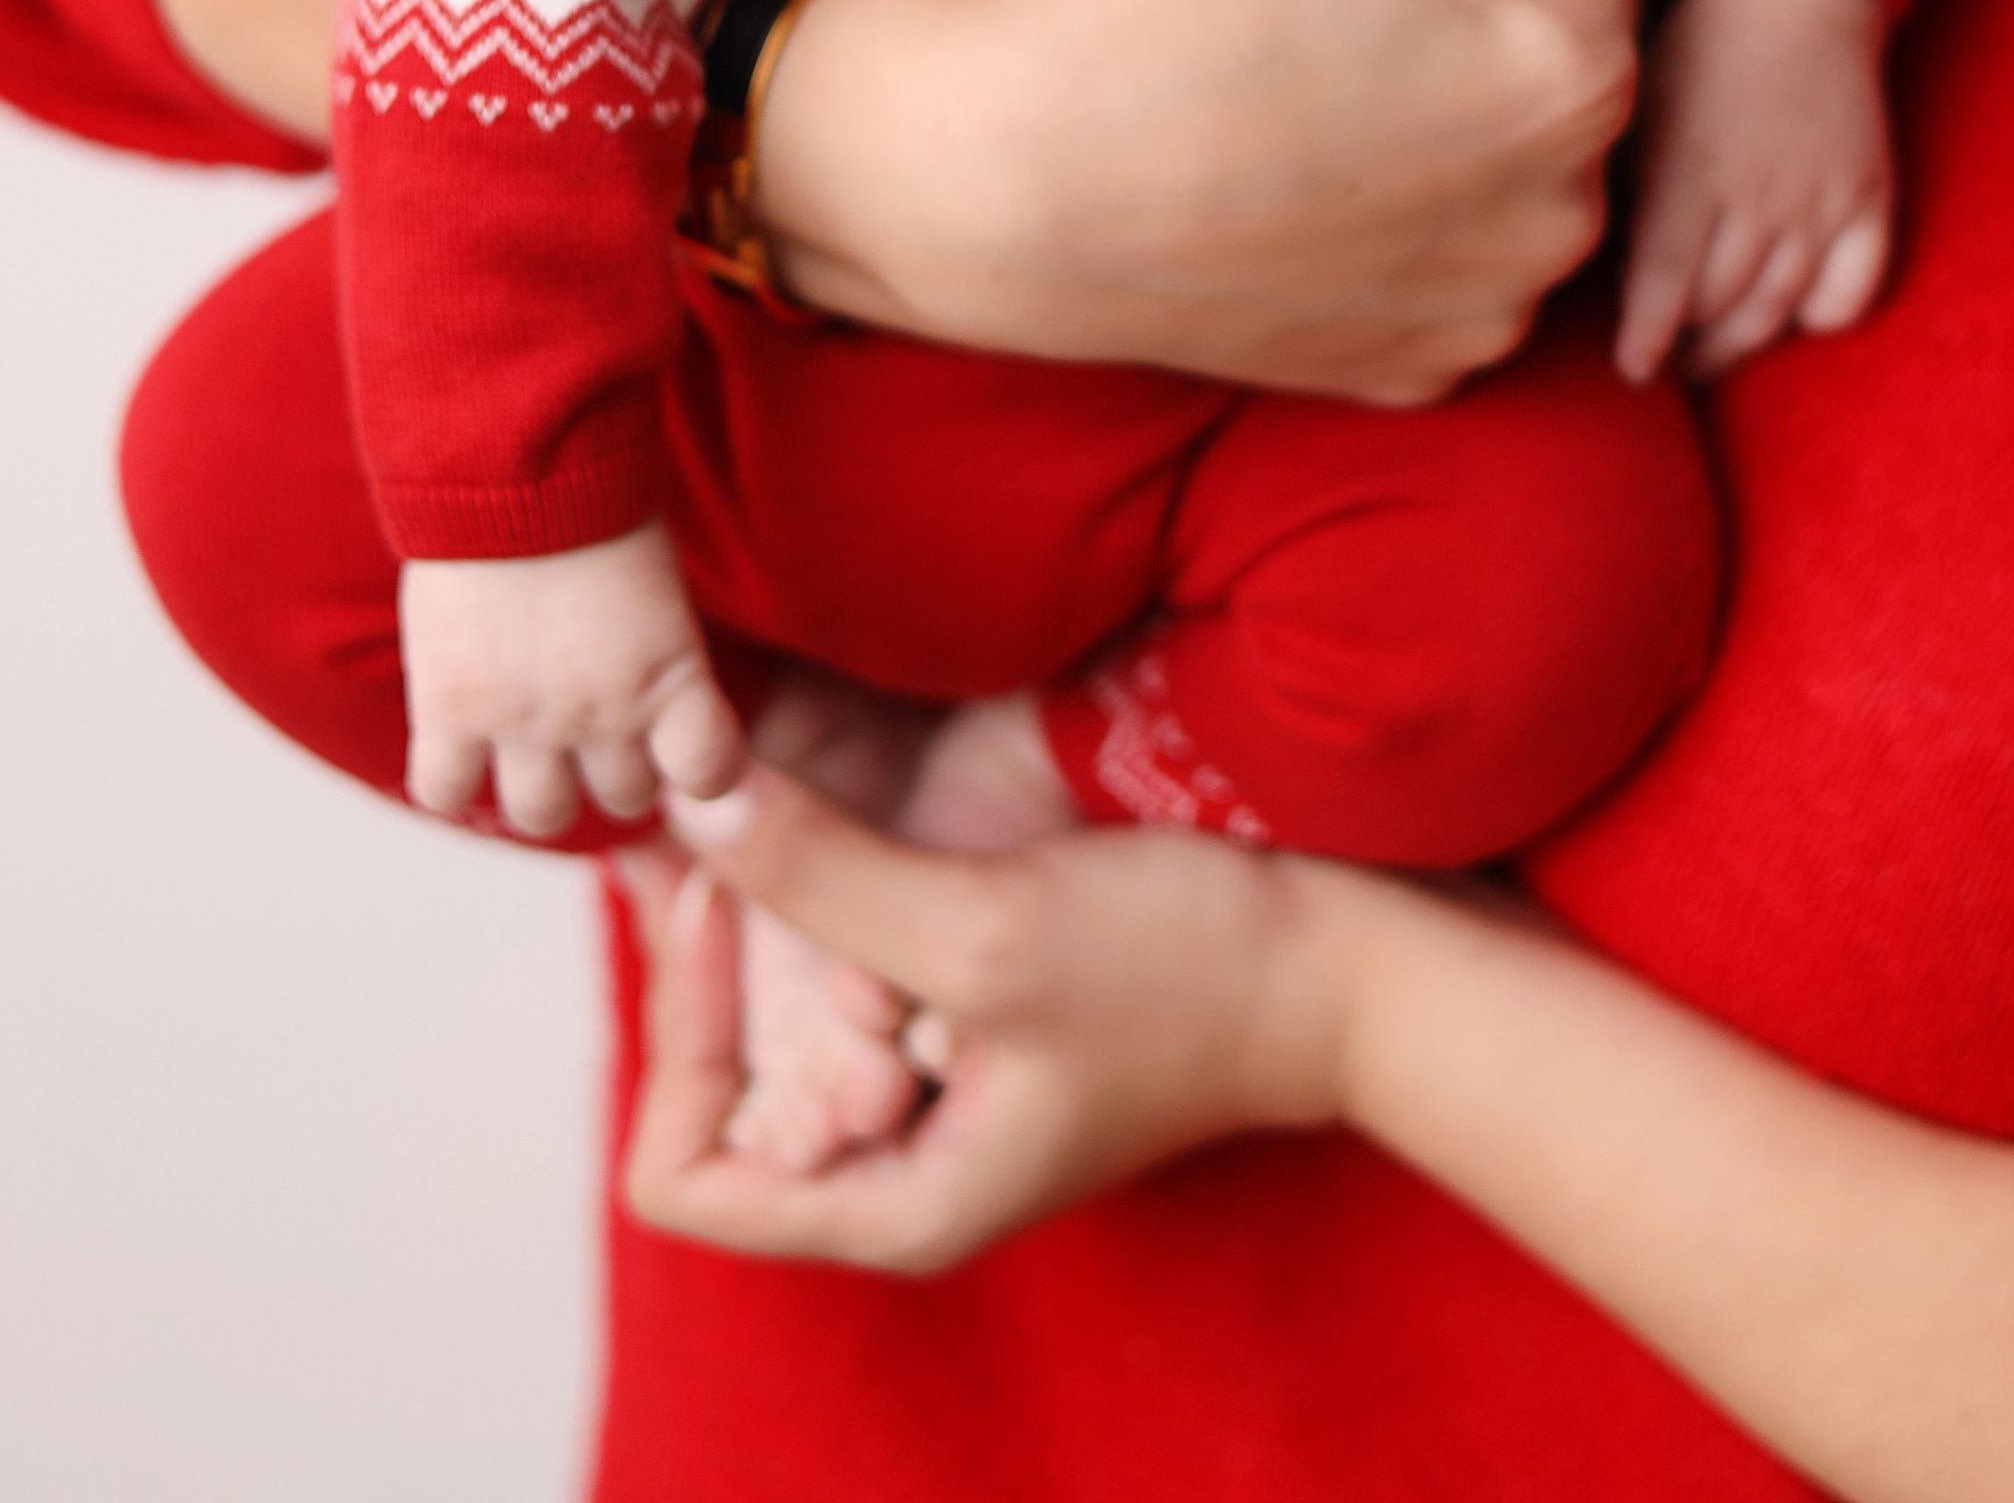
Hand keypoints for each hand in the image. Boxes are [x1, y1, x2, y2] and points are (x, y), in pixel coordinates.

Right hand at [399, 522, 742, 837]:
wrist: (512, 458)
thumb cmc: (592, 493)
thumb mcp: (657, 575)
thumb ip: (660, 644)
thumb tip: (662, 688)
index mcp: (672, 676)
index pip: (711, 773)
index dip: (695, 765)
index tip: (678, 744)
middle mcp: (605, 713)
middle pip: (627, 796)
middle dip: (615, 766)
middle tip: (594, 721)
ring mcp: (524, 720)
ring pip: (545, 813)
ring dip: (541, 783)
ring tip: (529, 738)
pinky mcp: (450, 710)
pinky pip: (446, 792)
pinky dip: (451, 777)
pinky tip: (457, 739)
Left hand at [618, 764, 1349, 1268]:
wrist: (1334, 960)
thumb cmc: (1186, 974)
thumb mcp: (986, 930)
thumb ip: (827, 880)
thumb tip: (690, 807)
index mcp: (894, 1206)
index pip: (680, 1171)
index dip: (680, 1035)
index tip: (728, 901)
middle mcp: (895, 1167)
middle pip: (715, 1087)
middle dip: (716, 959)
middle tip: (729, 823)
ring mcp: (931, 1096)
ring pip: (772, 1021)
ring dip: (766, 919)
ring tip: (775, 811)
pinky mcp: (964, 1024)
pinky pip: (838, 973)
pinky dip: (820, 900)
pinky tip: (829, 818)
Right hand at [758, 0, 1643, 405]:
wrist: (985, 195)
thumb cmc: (1146, 7)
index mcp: (1572, 76)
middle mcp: (1559, 217)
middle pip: (1550, 13)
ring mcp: (1477, 314)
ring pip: (1499, 135)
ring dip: (1449, 66)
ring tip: (1338, 3)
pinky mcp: (1396, 373)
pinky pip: (1434, 241)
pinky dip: (1395, 184)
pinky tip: (1309, 130)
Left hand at [1616, 0, 1892, 382]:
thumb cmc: (1698, 37)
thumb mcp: (1638, 101)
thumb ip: (1628, 180)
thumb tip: (1603, 252)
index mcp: (1690, 173)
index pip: (1665, 284)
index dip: (1648, 337)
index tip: (1634, 369)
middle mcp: (1759, 198)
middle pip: (1724, 306)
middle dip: (1690, 346)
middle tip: (1668, 366)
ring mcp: (1820, 201)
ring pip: (1783, 306)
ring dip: (1745, 342)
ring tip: (1714, 359)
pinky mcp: (1868, 196)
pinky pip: (1855, 285)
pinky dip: (1826, 313)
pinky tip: (1797, 318)